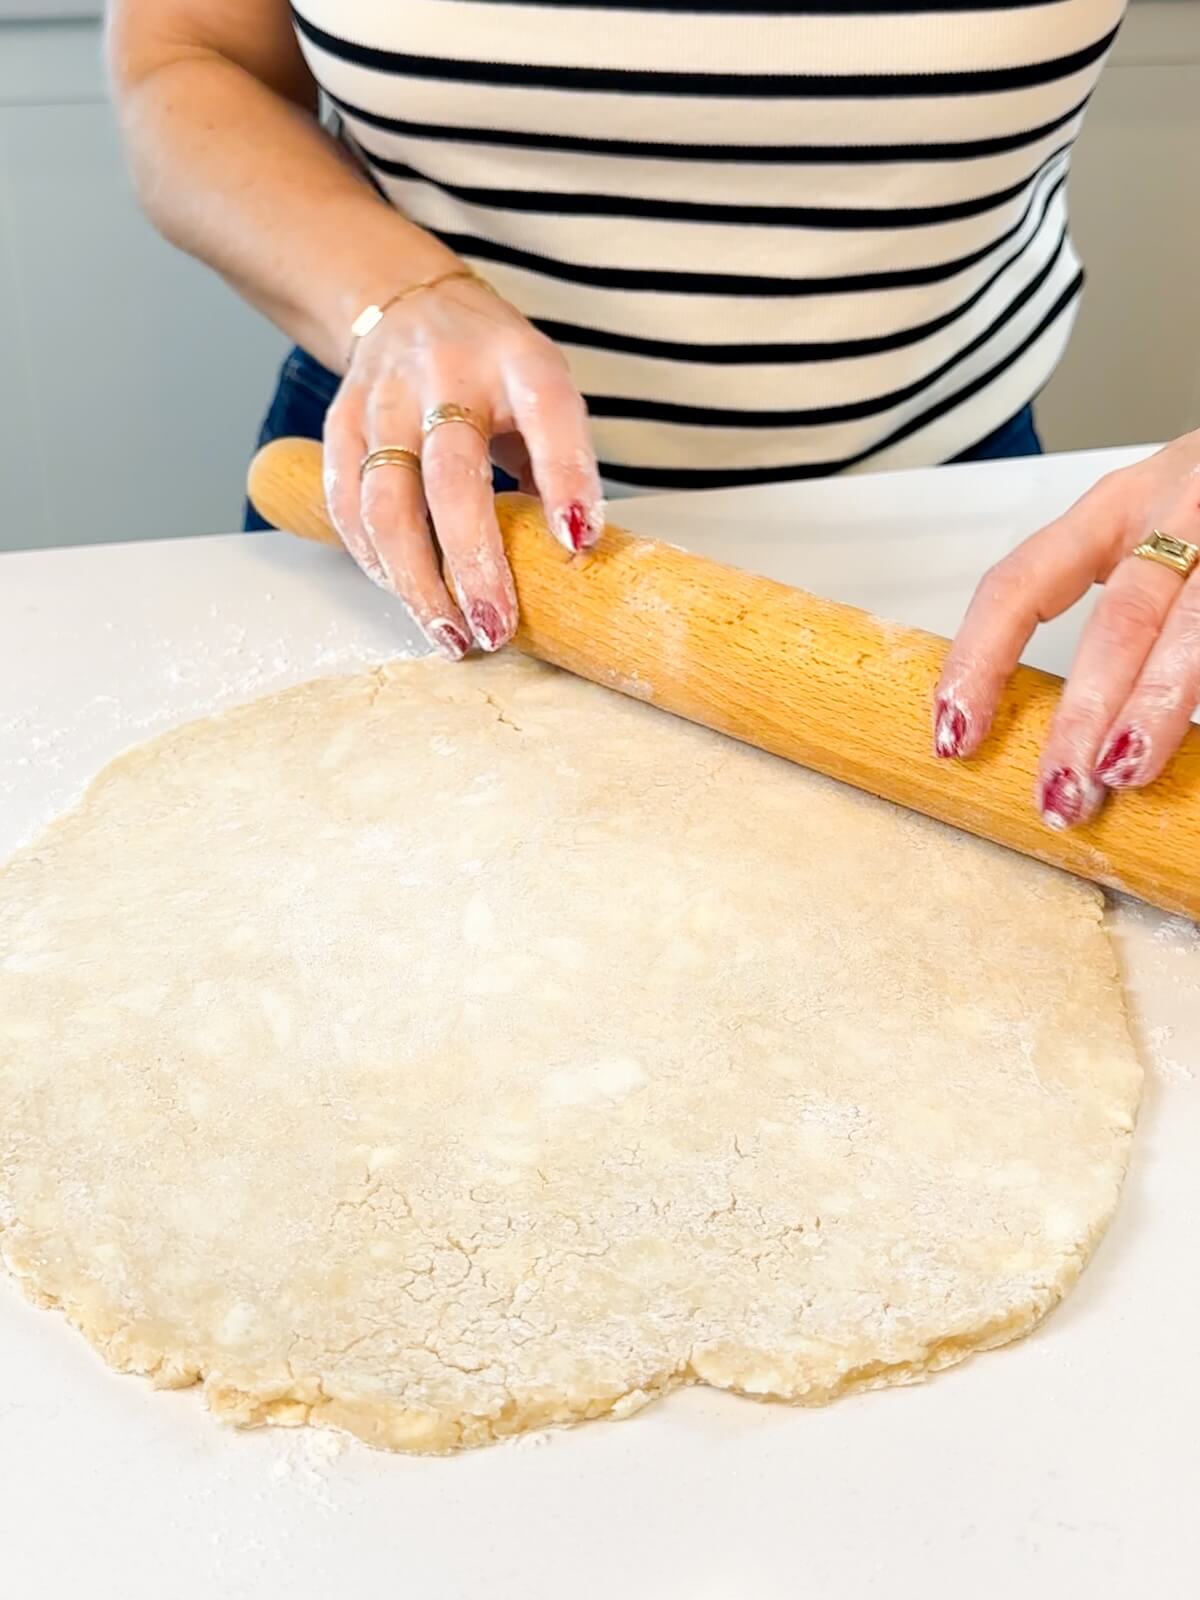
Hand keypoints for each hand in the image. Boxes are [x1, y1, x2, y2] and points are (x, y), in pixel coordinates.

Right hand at [323, 272, 602, 659]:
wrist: (411, 306)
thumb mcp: (545, 395)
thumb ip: (557, 464)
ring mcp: (386, 396)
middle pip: (452, 477)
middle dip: (473, 563)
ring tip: (450, 636)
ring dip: (416, 579)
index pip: (549, 418)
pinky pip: (346, 502)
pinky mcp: (341, 421)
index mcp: (518, 363)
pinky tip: (402, 594)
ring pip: (386, 500)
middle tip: (495, 628)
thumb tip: (571, 554)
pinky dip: (373, 558)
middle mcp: (448, 373)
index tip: (577, 542)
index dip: (566, 480)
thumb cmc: (496, 373)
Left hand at [934, 430, 1199, 827]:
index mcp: (1115, 508)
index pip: (1020, 582)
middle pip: (1122, 617)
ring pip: (1194, 626)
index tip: (955, 735)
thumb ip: (1118, 619)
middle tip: (1061, 787)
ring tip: (1124, 771)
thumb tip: (1070, 738)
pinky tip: (1196, 753)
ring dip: (1155, 706)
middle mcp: (1177, 509)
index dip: (980, 661)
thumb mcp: (1155, 538)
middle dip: (1084, 710)